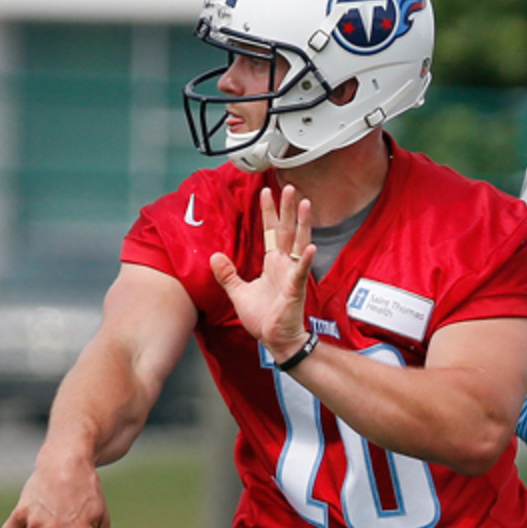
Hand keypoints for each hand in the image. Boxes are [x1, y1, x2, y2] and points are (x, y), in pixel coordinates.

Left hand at [211, 186, 315, 358]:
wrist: (275, 339)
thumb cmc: (263, 318)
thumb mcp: (239, 292)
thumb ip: (228, 274)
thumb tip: (215, 256)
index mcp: (273, 263)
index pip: (271, 232)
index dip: (269, 212)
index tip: (266, 193)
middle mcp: (285, 265)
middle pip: (287, 230)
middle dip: (288, 209)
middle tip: (289, 188)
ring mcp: (292, 275)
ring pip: (299, 243)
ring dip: (302, 224)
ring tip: (305, 204)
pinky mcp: (295, 289)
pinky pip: (301, 271)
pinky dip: (306, 260)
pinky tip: (311, 247)